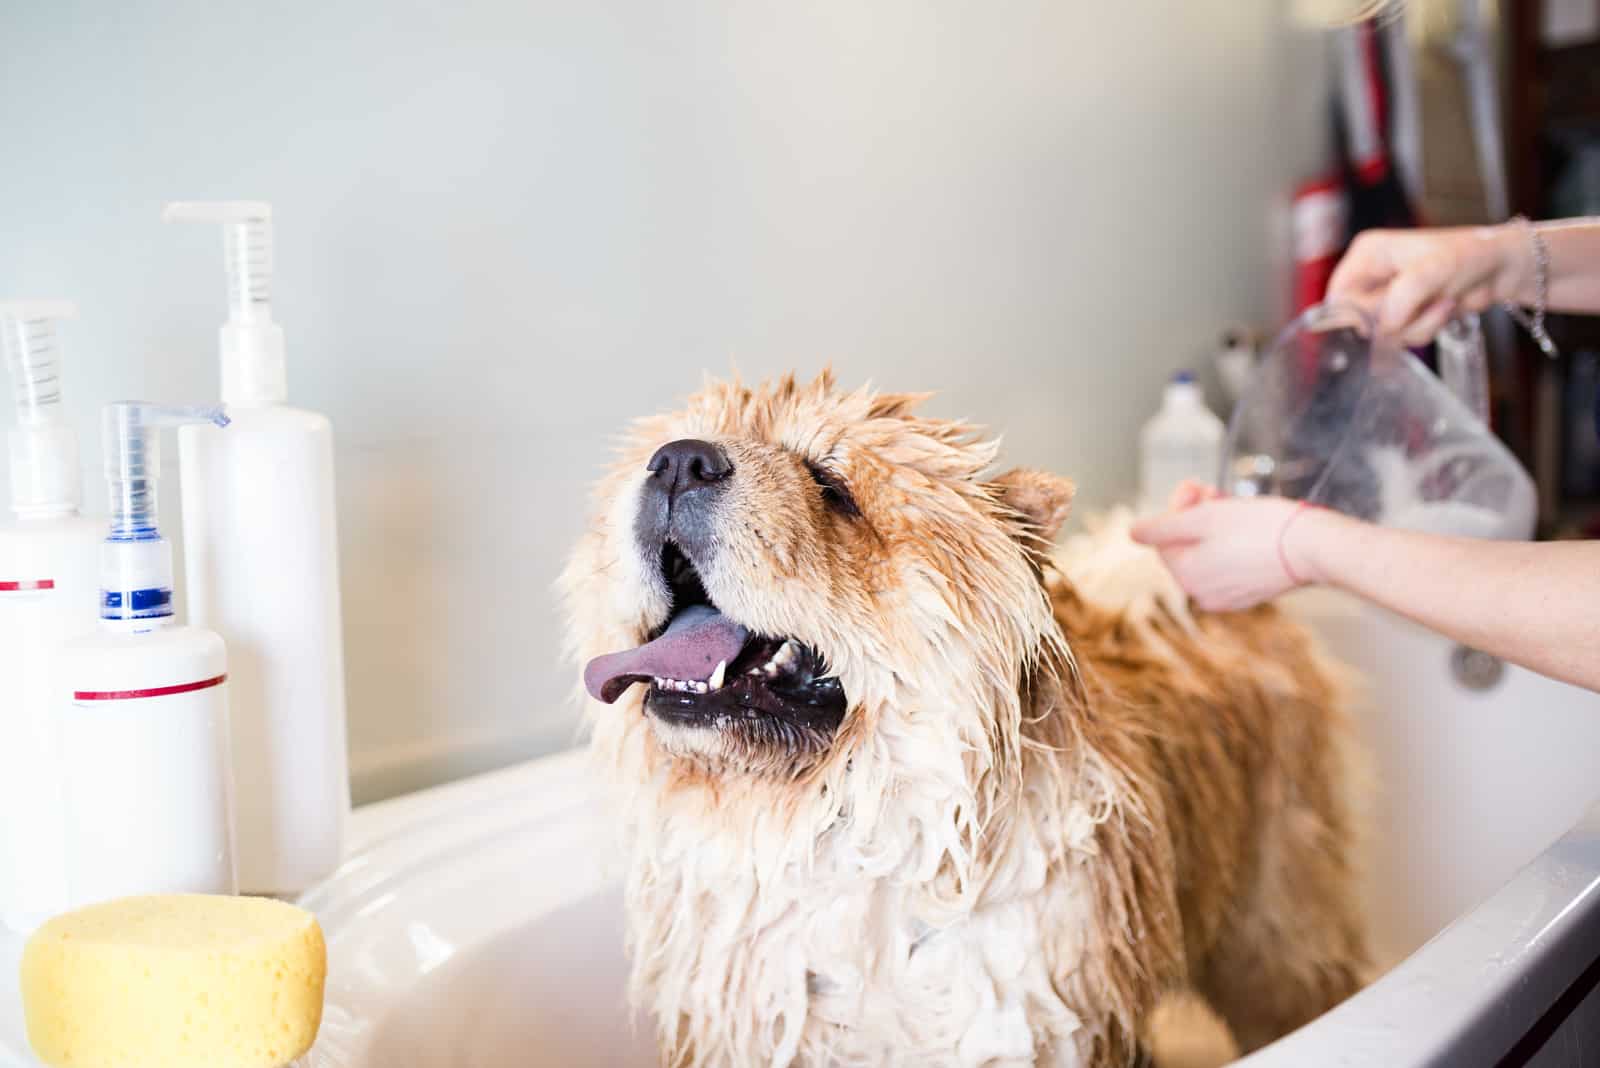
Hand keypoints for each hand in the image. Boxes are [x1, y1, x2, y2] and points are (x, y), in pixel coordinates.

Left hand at [1130, 485, 1321, 611]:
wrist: (1313, 546)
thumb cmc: (1259, 528)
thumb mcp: (1202, 518)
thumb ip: (1161, 528)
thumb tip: (1132, 533)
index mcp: (1185, 576)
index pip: (1163, 537)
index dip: (1177, 506)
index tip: (1196, 485)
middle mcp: (1201, 594)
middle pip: (1184, 546)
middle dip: (1194, 515)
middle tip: (1213, 491)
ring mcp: (1227, 597)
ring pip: (1206, 554)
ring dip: (1212, 527)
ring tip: (1232, 505)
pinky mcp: (1250, 594)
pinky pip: (1228, 566)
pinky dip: (1231, 545)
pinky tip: (1247, 528)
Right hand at [1326, 224, 1531, 345]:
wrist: (1500, 268)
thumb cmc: (1468, 255)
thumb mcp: (1433, 269)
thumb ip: (1401, 296)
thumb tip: (1382, 326)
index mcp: (1366, 254)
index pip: (1338, 296)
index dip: (1357, 314)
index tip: (1385, 317)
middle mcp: (1371, 275)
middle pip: (1359, 319)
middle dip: (1395, 320)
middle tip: (1426, 302)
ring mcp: (1387, 297)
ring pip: (1382, 332)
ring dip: (1416, 325)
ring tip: (1441, 303)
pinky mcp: (1403, 314)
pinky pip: (1401, 338)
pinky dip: (1425, 329)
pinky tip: (1443, 309)